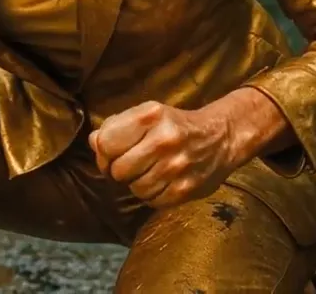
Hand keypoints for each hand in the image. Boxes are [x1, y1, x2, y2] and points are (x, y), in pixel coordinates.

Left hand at [88, 101, 237, 208]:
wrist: (221, 137)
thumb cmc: (174, 125)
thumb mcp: (147, 114)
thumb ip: (117, 126)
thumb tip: (94, 142)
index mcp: (150, 115)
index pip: (106, 143)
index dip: (103, 153)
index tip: (112, 154)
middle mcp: (164, 140)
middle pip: (118, 170)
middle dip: (119, 171)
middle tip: (130, 166)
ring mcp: (176, 167)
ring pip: (135, 189)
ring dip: (136, 184)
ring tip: (147, 173)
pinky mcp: (185, 189)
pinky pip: (152, 201)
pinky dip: (152, 195)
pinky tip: (161, 182)